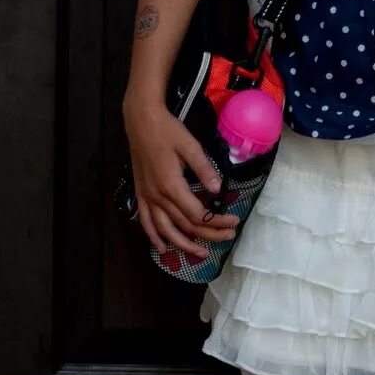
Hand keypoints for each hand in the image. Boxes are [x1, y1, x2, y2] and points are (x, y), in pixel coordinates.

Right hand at [122, 96, 239, 260]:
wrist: (140, 120)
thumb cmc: (167, 131)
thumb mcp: (190, 146)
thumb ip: (205, 169)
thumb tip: (219, 190)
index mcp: (171, 185)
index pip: (197, 214)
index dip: (216, 222)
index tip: (233, 221)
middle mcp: (158, 196)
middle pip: (185, 225)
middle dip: (208, 234)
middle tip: (228, 237)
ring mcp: (147, 197)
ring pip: (165, 230)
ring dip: (184, 244)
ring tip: (201, 254)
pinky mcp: (140, 194)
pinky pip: (146, 222)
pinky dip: (154, 237)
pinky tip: (163, 248)